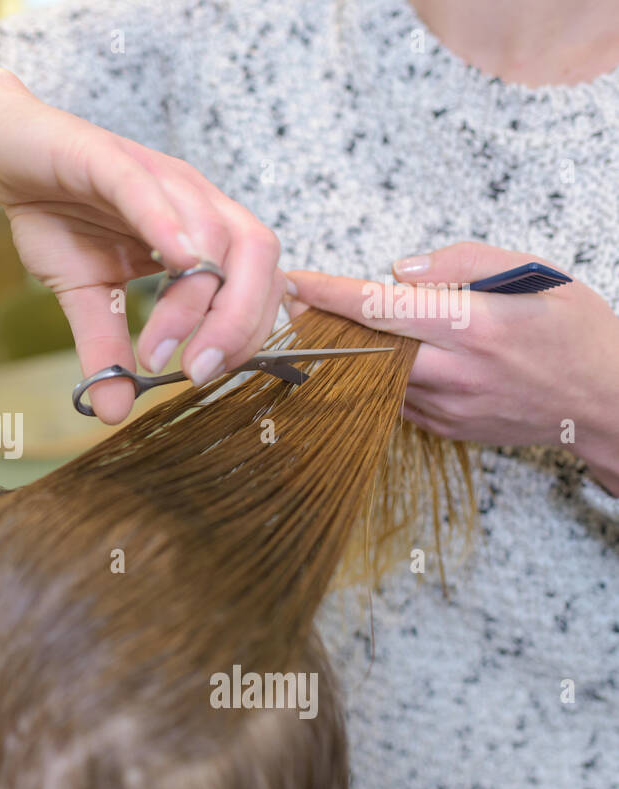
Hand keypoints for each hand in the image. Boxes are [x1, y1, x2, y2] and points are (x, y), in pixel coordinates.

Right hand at [0, 70, 286, 422]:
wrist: (6, 157)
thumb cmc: (56, 216)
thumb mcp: (83, 296)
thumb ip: (105, 347)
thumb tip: (112, 410)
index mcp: (198, 233)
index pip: (254, 281)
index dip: (243, 331)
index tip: (204, 374)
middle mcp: (192, 200)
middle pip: (254, 254)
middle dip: (238, 320)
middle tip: (198, 369)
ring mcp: (156, 176)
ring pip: (209, 230)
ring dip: (193, 297)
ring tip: (159, 346)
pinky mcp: (107, 157)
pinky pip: (146, 189)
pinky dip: (165, 223)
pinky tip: (171, 260)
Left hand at [287, 242, 618, 493]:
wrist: (609, 402)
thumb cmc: (576, 330)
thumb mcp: (536, 274)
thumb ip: (464, 264)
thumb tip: (399, 271)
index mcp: (477, 326)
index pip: (384, 307)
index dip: (332, 294)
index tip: (296, 281)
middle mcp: (458, 372)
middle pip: (365, 349)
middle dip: (324, 325)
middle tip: (297, 303)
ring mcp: (449, 408)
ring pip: (375, 378)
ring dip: (352, 352)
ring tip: (340, 326)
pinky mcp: (446, 429)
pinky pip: (395, 399)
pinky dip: (381, 377)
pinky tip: (386, 358)